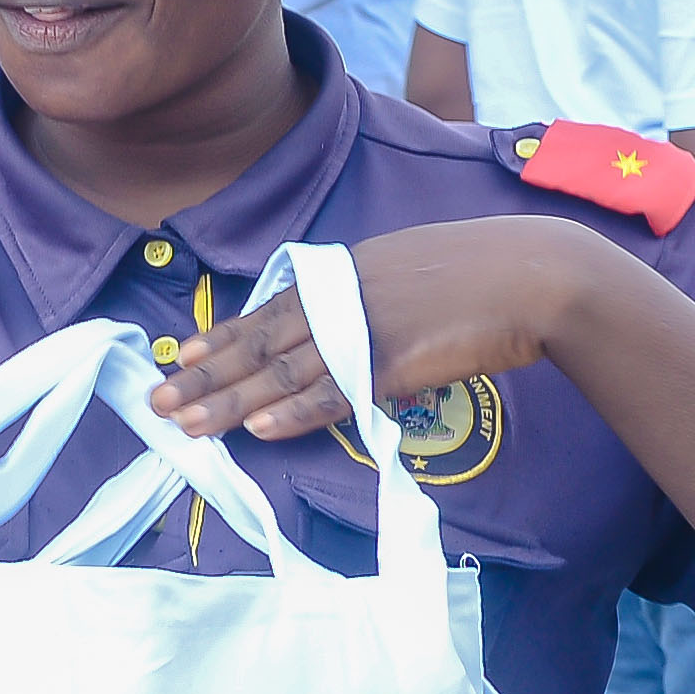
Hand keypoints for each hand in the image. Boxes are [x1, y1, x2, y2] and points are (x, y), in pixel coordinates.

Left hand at [147, 216, 633, 442]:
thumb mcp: (413, 267)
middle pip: (261, 341)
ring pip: (284, 371)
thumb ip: (371, 294)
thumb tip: (345, 324)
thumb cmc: (486, 272)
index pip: (270, 308)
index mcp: (348, 270)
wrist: (538, 273)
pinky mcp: (397, 361)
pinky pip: (335, 392)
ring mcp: (368, 327)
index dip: (222, 335)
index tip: (178, 356)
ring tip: (187, 423)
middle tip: (157, 400)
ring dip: (232, 401)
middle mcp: (346, 295)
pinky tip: (258, 426)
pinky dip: (295, 410)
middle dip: (205, 374)